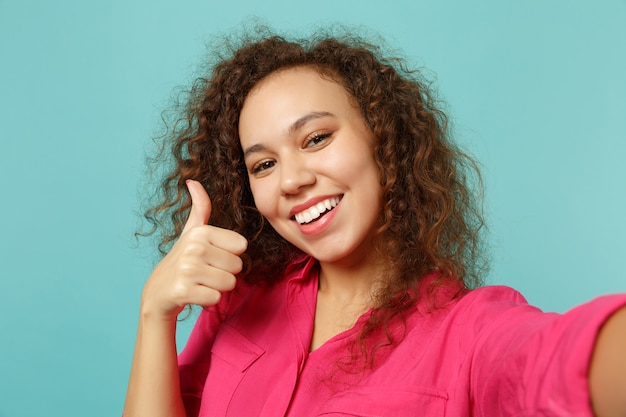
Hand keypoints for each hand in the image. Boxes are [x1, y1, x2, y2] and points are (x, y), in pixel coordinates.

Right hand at [140, 180, 247, 320]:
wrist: (157, 293)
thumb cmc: (182, 261)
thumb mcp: (191, 232)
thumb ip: (199, 208)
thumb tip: (193, 181)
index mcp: (200, 232)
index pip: (241, 247)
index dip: (229, 256)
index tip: (211, 258)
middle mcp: (193, 248)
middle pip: (237, 266)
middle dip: (224, 273)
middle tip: (204, 273)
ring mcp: (187, 269)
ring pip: (229, 283)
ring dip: (217, 287)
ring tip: (200, 283)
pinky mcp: (183, 292)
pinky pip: (216, 298)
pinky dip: (208, 300)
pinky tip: (193, 294)